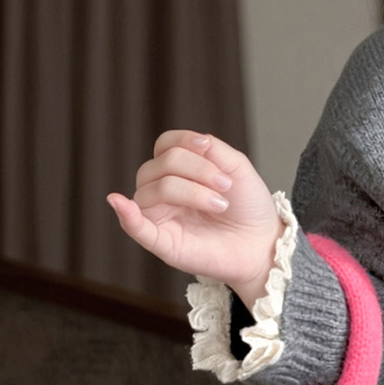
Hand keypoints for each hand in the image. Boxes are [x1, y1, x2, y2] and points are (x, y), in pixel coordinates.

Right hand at [106, 130, 282, 299]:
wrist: (262, 243)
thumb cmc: (248, 206)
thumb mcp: (237, 168)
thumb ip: (213, 150)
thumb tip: (192, 140)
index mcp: (180, 172)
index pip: (164, 147)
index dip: (182, 141)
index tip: (206, 147)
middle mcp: (164, 193)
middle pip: (157, 167)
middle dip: (194, 169)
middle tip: (225, 185)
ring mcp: (161, 217)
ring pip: (151, 191)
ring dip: (189, 191)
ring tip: (220, 205)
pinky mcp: (163, 243)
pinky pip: (136, 228)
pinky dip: (127, 216)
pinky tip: (121, 204)